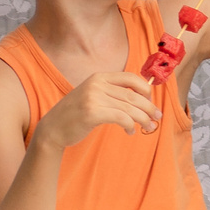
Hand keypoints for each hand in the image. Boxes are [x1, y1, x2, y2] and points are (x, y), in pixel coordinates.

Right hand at [34, 71, 160, 147]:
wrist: (52, 128)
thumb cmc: (76, 114)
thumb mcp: (93, 95)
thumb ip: (112, 93)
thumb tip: (142, 97)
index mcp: (99, 77)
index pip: (131, 78)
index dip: (145, 89)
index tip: (151, 101)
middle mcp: (96, 84)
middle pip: (133, 96)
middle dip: (149, 107)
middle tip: (157, 117)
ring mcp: (93, 98)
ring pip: (129, 108)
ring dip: (143, 119)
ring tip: (148, 127)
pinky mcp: (92, 113)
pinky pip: (121, 118)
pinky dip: (130, 126)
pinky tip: (130, 131)